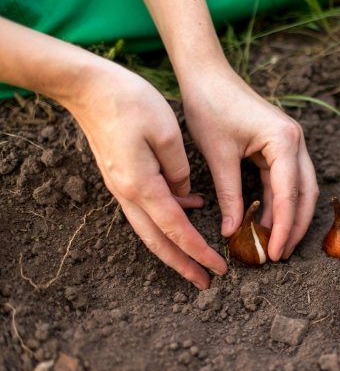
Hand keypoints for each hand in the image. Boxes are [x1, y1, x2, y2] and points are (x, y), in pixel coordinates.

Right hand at [66, 61, 227, 288]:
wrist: (88, 87)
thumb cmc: (130, 102)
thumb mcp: (167, 133)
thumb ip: (180, 170)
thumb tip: (186, 194)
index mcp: (142, 185)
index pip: (176, 230)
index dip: (198, 252)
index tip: (219, 269)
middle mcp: (128, 193)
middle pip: (158, 241)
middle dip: (183, 265)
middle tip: (206, 283)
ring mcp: (122, 186)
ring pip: (150, 229)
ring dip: (174, 247)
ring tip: (198, 259)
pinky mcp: (122, 177)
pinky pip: (147, 207)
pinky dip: (168, 217)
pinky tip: (190, 207)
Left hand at [180, 68, 318, 260]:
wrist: (206, 75)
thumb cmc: (210, 107)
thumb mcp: (218, 156)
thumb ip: (230, 195)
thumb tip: (233, 232)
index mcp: (284, 141)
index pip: (289, 194)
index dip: (284, 227)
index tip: (276, 253)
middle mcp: (295, 141)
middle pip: (306, 193)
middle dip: (296, 226)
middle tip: (281, 254)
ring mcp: (290, 143)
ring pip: (300, 188)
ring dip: (289, 216)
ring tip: (275, 243)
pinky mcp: (280, 145)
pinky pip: (285, 180)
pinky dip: (278, 202)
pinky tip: (267, 221)